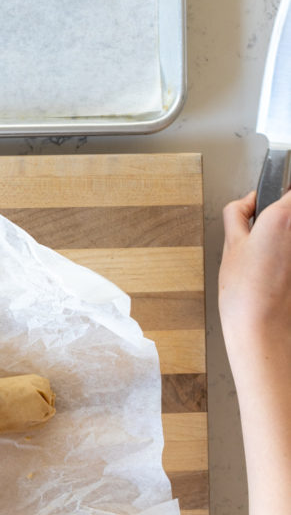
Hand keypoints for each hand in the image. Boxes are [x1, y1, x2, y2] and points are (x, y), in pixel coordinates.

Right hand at [219, 188, 290, 389]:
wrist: (262, 329)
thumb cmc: (246, 295)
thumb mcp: (230, 245)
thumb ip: (238, 214)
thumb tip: (247, 204)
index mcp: (282, 216)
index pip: (286, 185)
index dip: (272, 193)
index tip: (262, 203)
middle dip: (279, 216)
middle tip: (261, 234)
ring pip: (290, 233)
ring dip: (283, 240)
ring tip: (268, 259)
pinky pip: (290, 251)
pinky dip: (283, 257)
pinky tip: (276, 273)